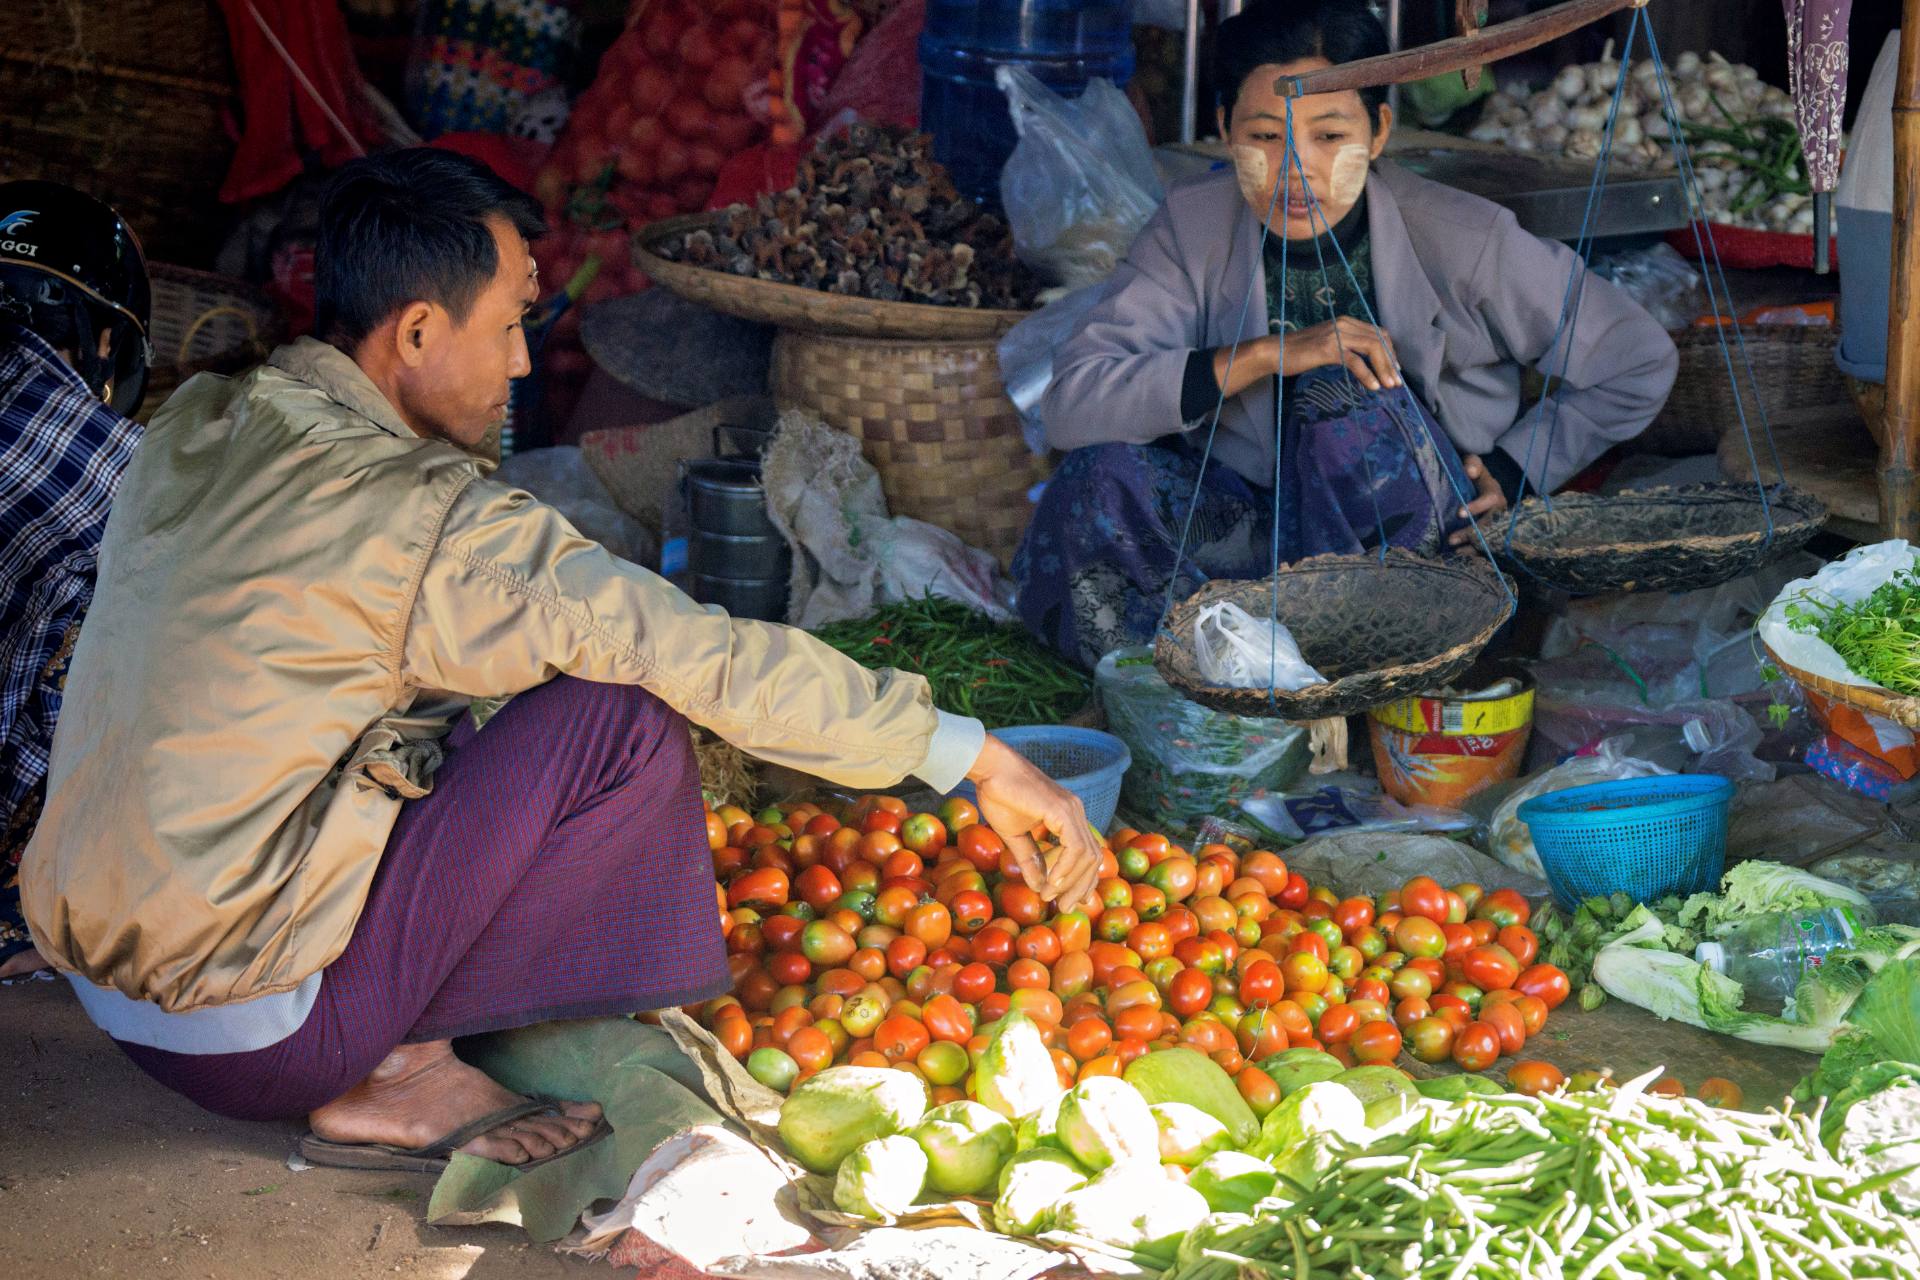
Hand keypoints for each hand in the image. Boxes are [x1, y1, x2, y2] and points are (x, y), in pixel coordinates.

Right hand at [967, 735, 1102, 911]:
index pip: (1088, 854)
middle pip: (1093, 858)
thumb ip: (1030, 860)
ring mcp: (1072, 810)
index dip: (1083, 881)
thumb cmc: (998, 795)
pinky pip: (1074, 847)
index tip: (1070, 902)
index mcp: (1069, 816)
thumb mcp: (1015, 835)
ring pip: (1088, 855)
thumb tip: (1039, 887)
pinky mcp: (1062, 810)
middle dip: (1081, 887)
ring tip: (1053, 898)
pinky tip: (1052, 883)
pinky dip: (1065, 869)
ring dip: (1072, 882)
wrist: (989, 768)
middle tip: (1064, 908)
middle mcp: (1076, 812)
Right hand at [1282, 317, 1400, 391]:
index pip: (1378, 333)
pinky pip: (1355, 361)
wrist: (1275, 351)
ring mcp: (1337, 335)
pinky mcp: (1329, 349)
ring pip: (1372, 348)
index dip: (1390, 351)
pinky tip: (1373, 386)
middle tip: (1396, 381)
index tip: (1394, 369)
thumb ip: (1346, 346)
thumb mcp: (1327, 344)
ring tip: (1389, 386)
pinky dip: (1367, 374)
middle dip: (1391, 362)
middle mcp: (1344, 324)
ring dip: (1384, 368)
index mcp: (1346, 321)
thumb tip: (1365, 361)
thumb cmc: (1299, 352)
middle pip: (1379, 340)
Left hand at [1449, 453, 1508, 549]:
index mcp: (1495, 493)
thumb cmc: (1476, 477)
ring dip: (1473, 547)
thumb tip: (1469, 471)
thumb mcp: (1475, 466)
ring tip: (1455, 552)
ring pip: (1490, 539)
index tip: (1459, 513)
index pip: (1491, 499)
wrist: (1484, 489)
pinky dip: (1476, 554)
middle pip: (1490, 524)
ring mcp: (1499, 525)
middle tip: (1451, 539)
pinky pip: (1489, 548)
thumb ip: (1472, 464)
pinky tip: (1461, 556)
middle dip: (1472, 533)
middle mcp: (1500, 511)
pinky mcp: (1495, 536)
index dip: (1477, 506)